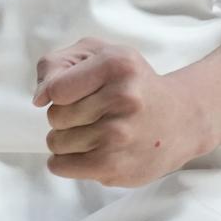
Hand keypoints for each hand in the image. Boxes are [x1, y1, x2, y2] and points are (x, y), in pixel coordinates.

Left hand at [32, 37, 210, 185]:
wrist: (181, 119)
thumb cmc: (131, 83)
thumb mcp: (101, 54)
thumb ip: (59, 64)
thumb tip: (39, 98)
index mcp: (117, 64)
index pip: (56, 89)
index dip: (54, 92)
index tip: (67, 94)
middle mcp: (123, 98)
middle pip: (55, 116)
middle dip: (63, 115)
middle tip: (88, 113)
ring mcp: (121, 135)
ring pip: (56, 142)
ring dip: (65, 139)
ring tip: (92, 131)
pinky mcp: (117, 166)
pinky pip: (62, 166)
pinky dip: (64, 161)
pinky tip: (86, 150)